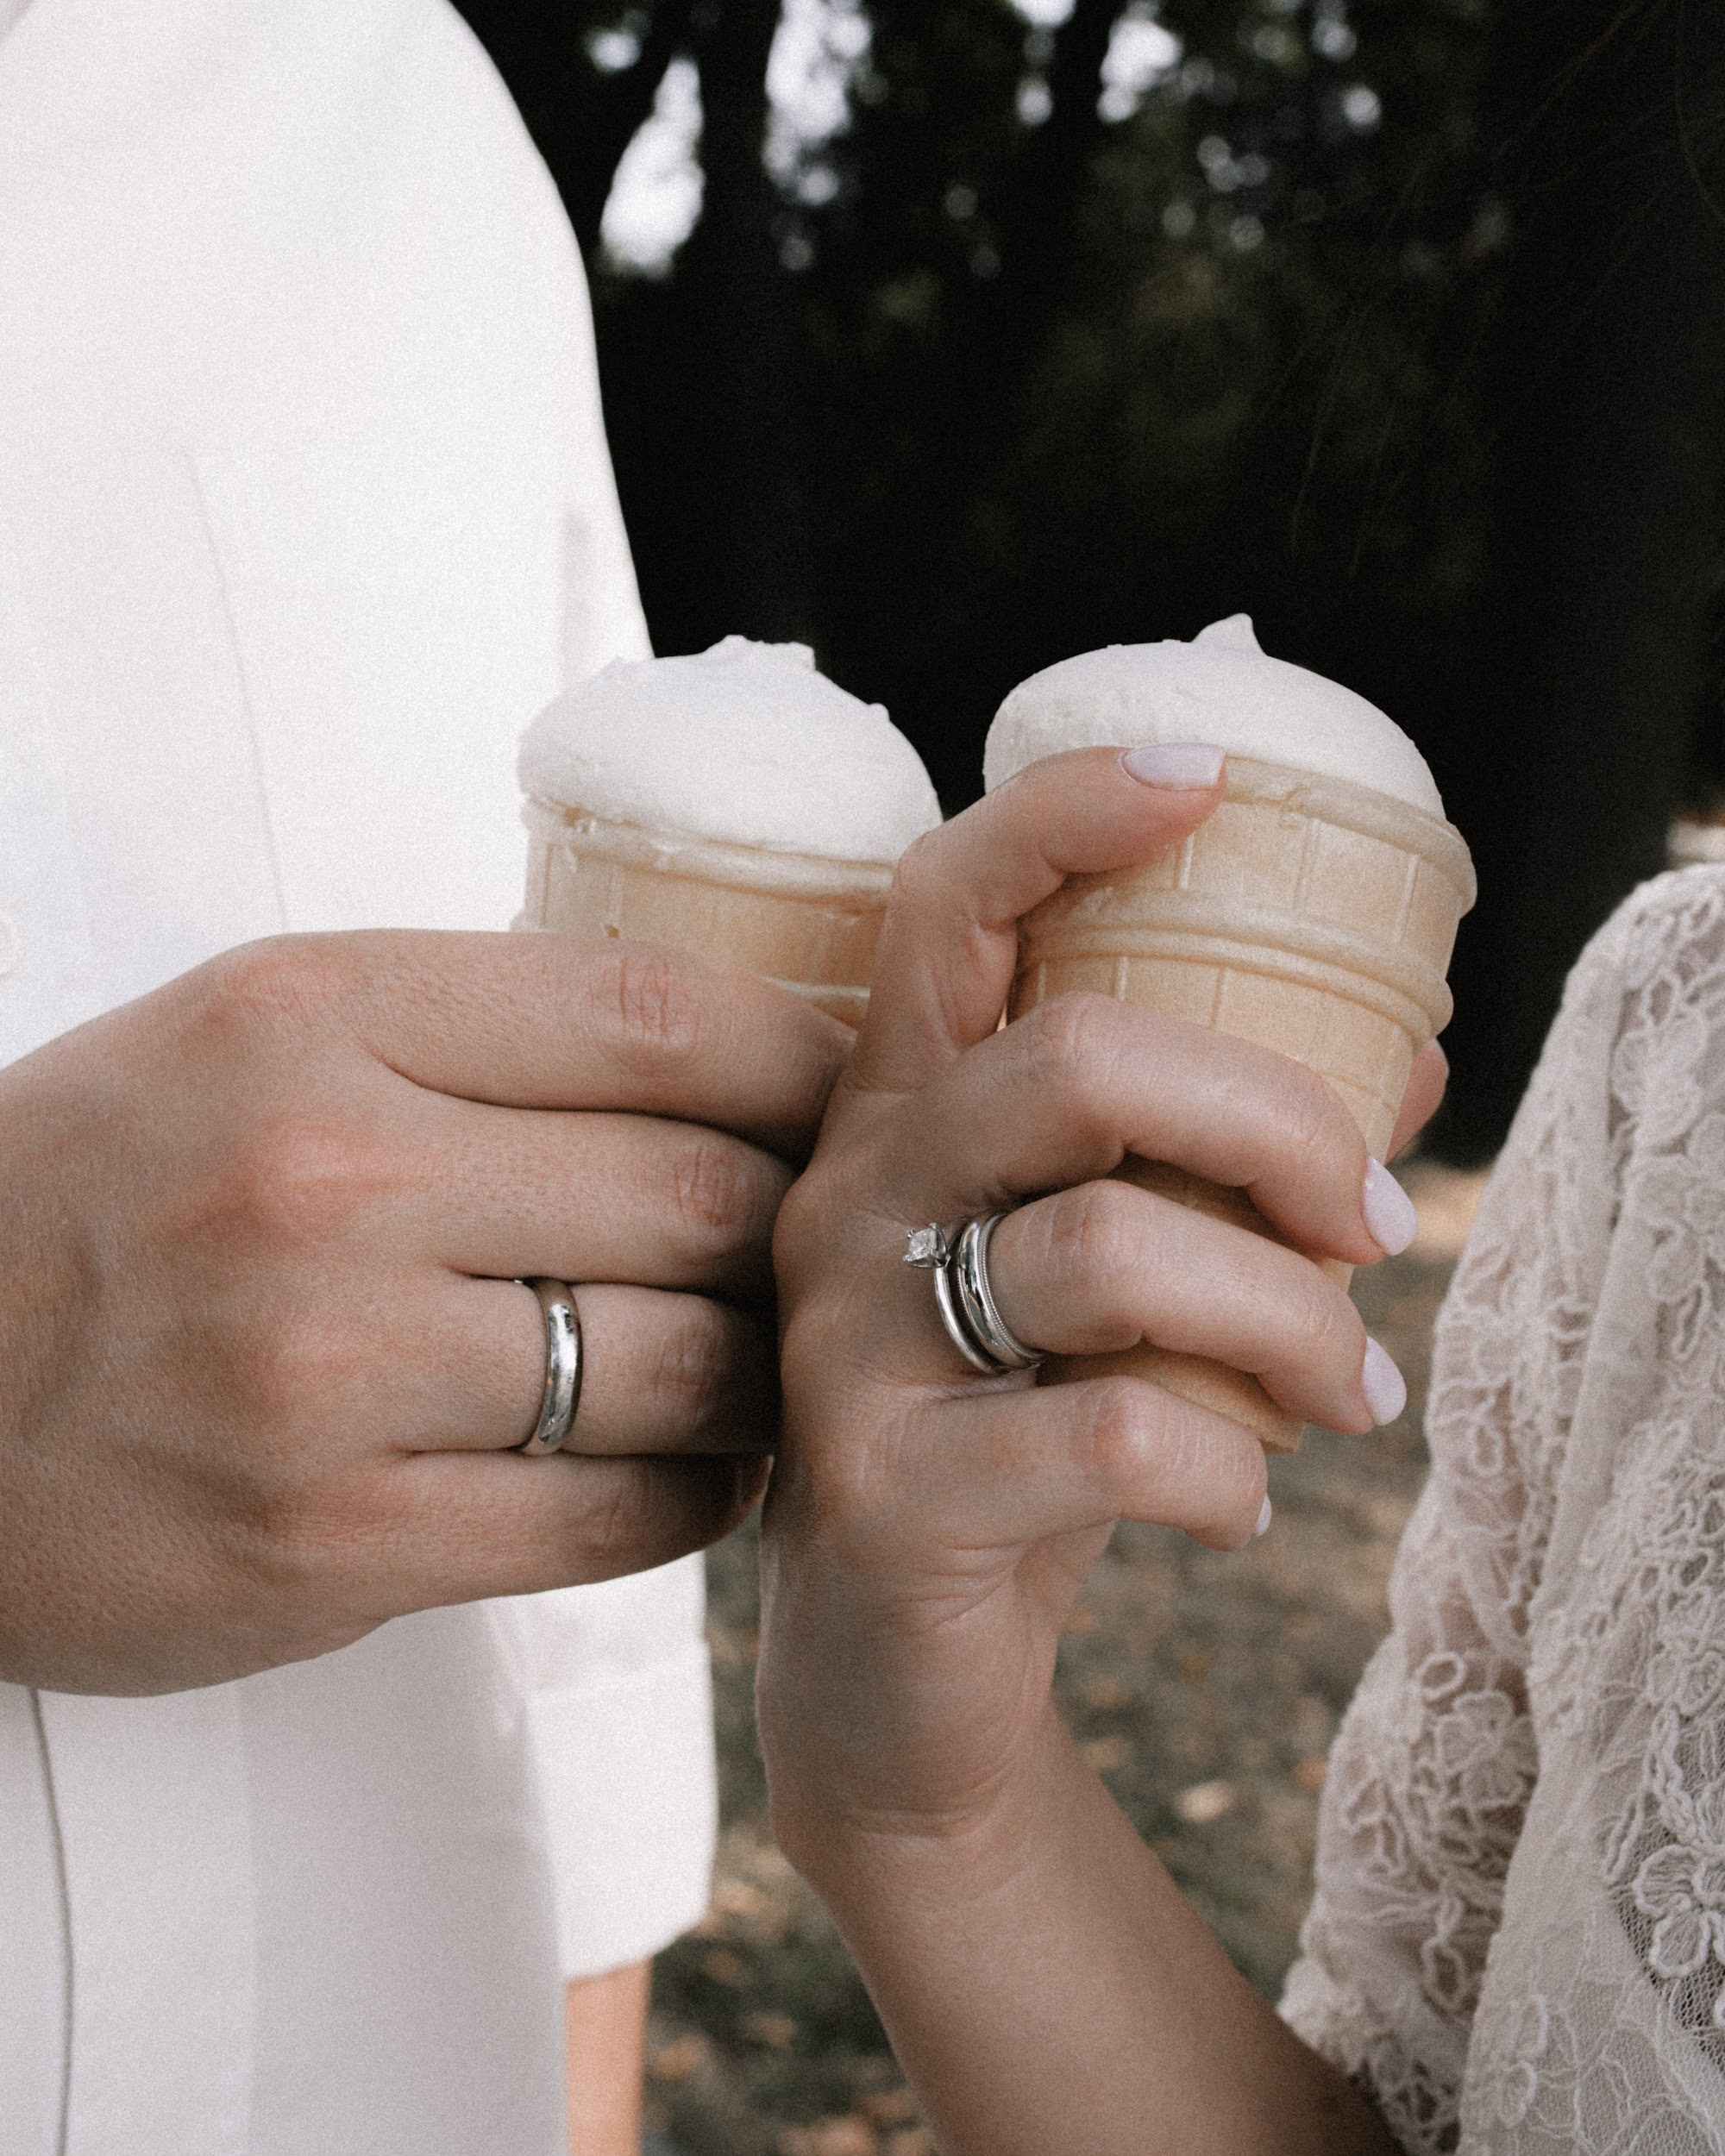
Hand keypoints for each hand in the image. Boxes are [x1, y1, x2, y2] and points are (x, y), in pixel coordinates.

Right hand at [0, 930, 846, 1693]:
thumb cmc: (99, 1195)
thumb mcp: (247, 1036)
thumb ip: (468, 1030)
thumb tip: (724, 1049)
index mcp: (311, 1014)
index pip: (656, 1014)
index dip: (798, 1056)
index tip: (846, 1090)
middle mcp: (324, 1180)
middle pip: (697, 1192)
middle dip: (796, 1221)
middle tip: (830, 1237)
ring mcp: (327, 1375)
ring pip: (683, 1365)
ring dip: (762, 1370)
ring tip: (770, 1355)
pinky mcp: (332, 1545)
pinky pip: (615, 1516)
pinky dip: (694, 1490)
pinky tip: (692, 1460)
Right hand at [761, 747, 1423, 1844]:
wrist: (889, 1686)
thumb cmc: (1007, 1439)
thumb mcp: (1104, 1287)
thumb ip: (1216, 1165)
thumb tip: (1409, 1065)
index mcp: (897, 1118)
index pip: (946, 906)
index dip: (1063, 815)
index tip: (1206, 781)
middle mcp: (848, 1201)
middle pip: (1074, 1058)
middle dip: (1272, 1121)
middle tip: (1371, 1220)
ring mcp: (847, 1346)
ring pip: (1112, 1252)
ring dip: (1293, 1323)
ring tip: (1355, 1395)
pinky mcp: (884, 1492)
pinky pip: (1111, 1435)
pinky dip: (1227, 1469)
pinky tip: (1242, 1504)